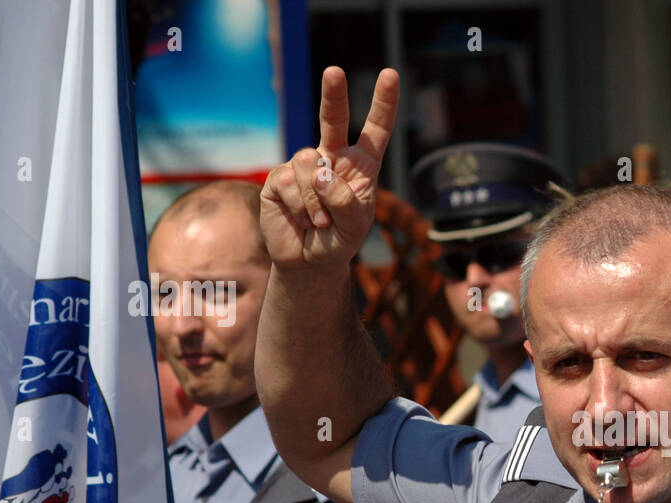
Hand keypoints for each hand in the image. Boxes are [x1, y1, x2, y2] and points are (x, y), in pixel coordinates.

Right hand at [260, 66, 398, 271]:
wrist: (309, 262)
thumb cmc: (339, 241)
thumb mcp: (354, 226)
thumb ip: (345, 201)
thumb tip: (321, 173)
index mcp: (361, 166)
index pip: (375, 131)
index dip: (383, 104)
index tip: (390, 75)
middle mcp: (332, 158)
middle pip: (334, 119)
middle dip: (334, 95)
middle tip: (334, 72)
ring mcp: (304, 165)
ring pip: (309, 164)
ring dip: (317, 201)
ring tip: (320, 222)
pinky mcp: (280, 177)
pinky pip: (291, 182)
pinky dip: (301, 206)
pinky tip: (302, 219)